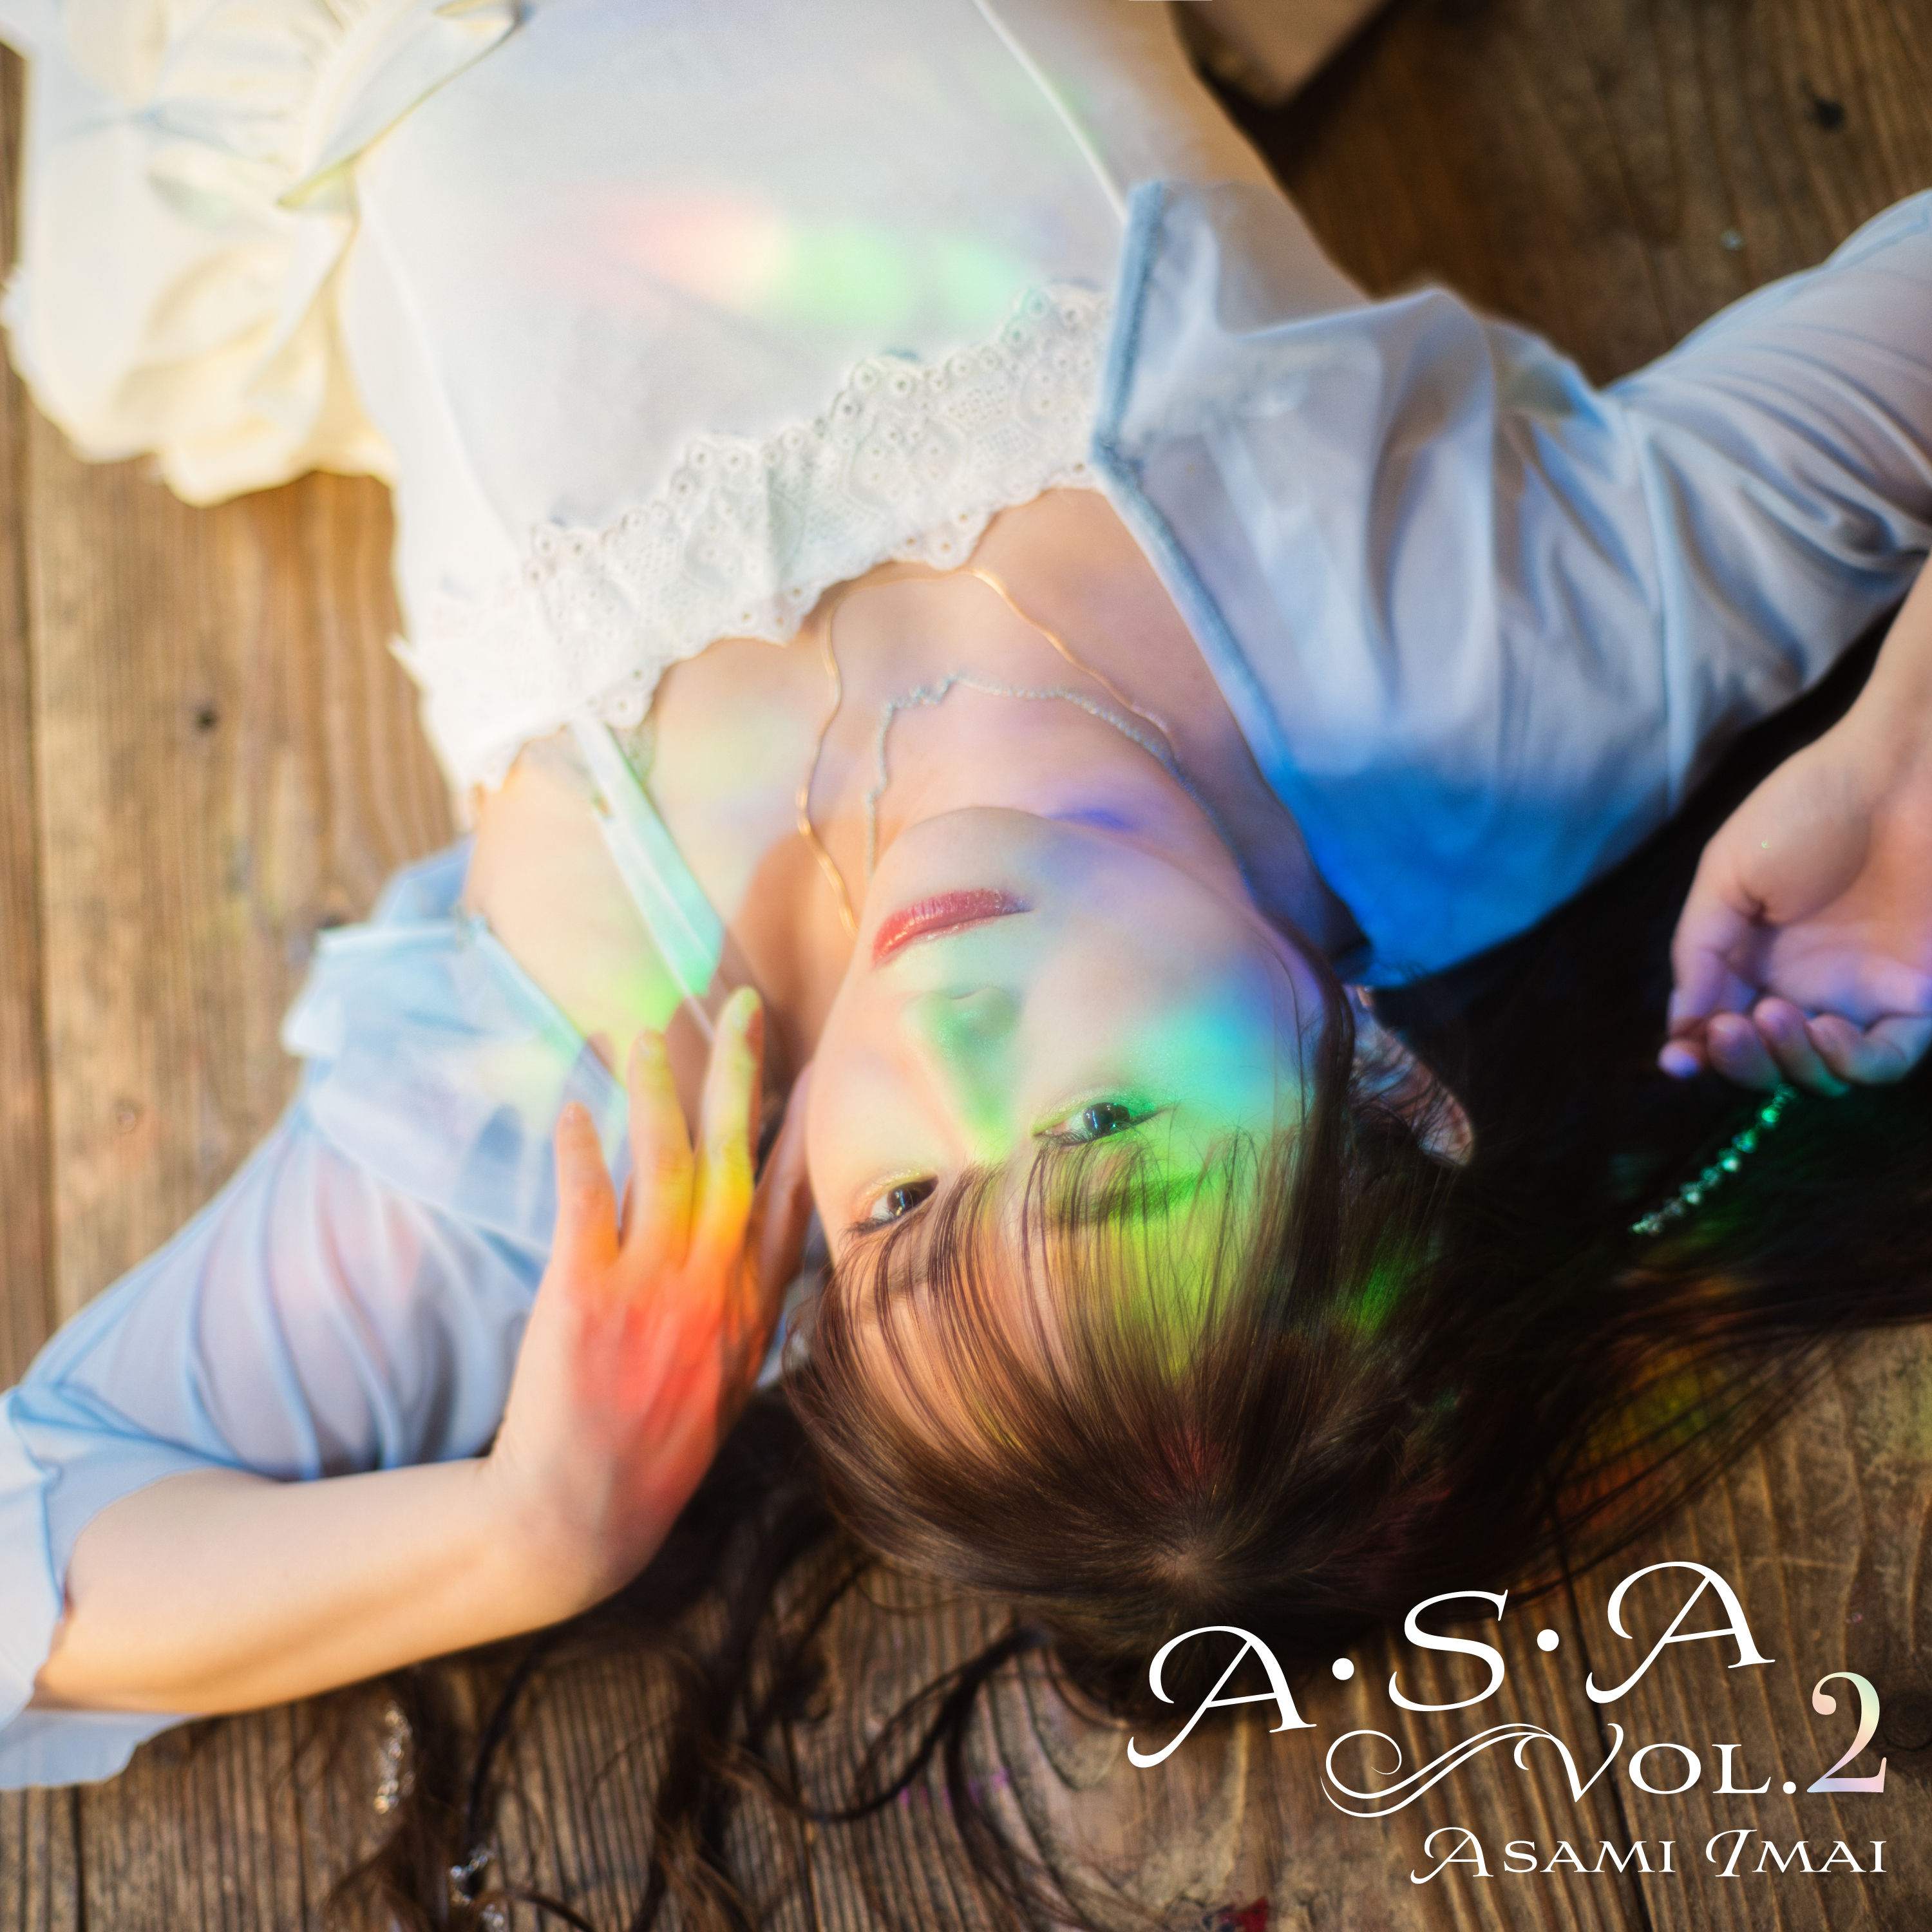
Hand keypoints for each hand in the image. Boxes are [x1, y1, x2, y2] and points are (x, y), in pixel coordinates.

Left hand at [485, 988, 814, 1601]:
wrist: (580, 1517)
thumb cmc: (657, 1452)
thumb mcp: (731, 1384)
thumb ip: (751, 1312)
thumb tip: (767, 1259)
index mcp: (752, 1311)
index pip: (789, 1200)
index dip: (804, 1127)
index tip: (818, 1066)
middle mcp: (712, 1290)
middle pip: (736, 1159)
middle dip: (742, 1077)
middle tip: (742, 1005)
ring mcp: (652, 1290)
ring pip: (665, 1166)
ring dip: (659, 1094)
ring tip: (648, 1035)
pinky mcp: (584, 1297)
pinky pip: (586, 1205)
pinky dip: (583, 1151)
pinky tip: (575, 1109)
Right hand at [1662, 717, 1931, 1093]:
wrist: (1900, 775)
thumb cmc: (1806, 809)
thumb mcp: (1726, 872)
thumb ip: (1701, 947)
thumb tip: (1683, 1021)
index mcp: (1752, 961)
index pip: (1719, 1028)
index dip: (1697, 1055)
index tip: (1678, 1060)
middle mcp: (1804, 988)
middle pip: (1766, 1063)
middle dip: (1740, 1063)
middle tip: (1728, 1031)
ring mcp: (1859, 997)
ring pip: (1821, 1075)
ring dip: (1789, 1064)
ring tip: (1774, 1018)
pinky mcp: (1915, 997)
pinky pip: (1886, 1059)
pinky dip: (1853, 1062)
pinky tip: (1828, 1030)